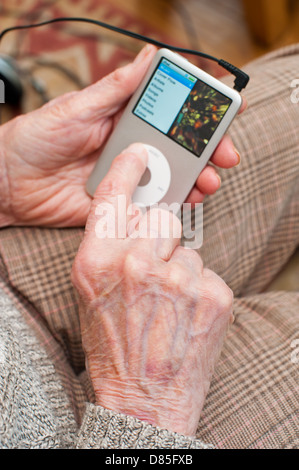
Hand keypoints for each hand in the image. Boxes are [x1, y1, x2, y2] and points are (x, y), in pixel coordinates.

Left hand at [0, 45, 245, 227]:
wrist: (9, 183)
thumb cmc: (37, 137)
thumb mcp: (77, 108)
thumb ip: (115, 89)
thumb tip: (148, 57)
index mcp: (125, 120)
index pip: (171, 113)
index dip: (200, 112)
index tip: (226, 111)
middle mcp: (132, 148)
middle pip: (180, 148)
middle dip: (208, 150)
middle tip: (226, 156)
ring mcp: (129, 177)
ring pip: (172, 177)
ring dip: (197, 179)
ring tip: (209, 182)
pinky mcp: (121, 204)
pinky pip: (152, 205)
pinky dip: (172, 204)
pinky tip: (186, 201)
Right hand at [71, 143, 233, 436]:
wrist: (143, 400)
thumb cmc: (113, 348)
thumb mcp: (92, 294)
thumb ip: (109, 249)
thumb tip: (136, 218)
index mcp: (99, 261)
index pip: (115, 197)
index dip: (128, 171)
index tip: (142, 156)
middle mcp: (138, 263)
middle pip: (163, 219)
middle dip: (161, 240)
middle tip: (154, 273)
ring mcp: (179, 279)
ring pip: (188, 247)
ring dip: (180, 269)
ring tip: (169, 304)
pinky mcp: (213, 294)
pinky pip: (208, 272)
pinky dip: (200, 289)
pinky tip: (185, 315)